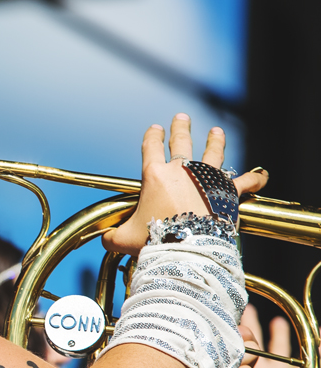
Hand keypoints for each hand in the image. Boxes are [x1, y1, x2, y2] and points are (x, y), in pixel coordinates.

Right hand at [102, 114, 268, 255]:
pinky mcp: (229, 192)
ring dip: (215, 142)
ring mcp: (208, 179)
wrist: (186, 249)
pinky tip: (263, 175)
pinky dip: (256, 178)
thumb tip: (105, 239)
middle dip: (180, 129)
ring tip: (216, 131)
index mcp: (155, 175)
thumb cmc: (155, 242)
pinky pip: (247, 181)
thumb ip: (113, 236)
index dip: (152, 136)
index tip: (154, 129)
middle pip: (181, 143)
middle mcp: (182, 171)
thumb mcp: (124, 239)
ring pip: (213, 153)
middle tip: (181, 118)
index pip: (151, 147)